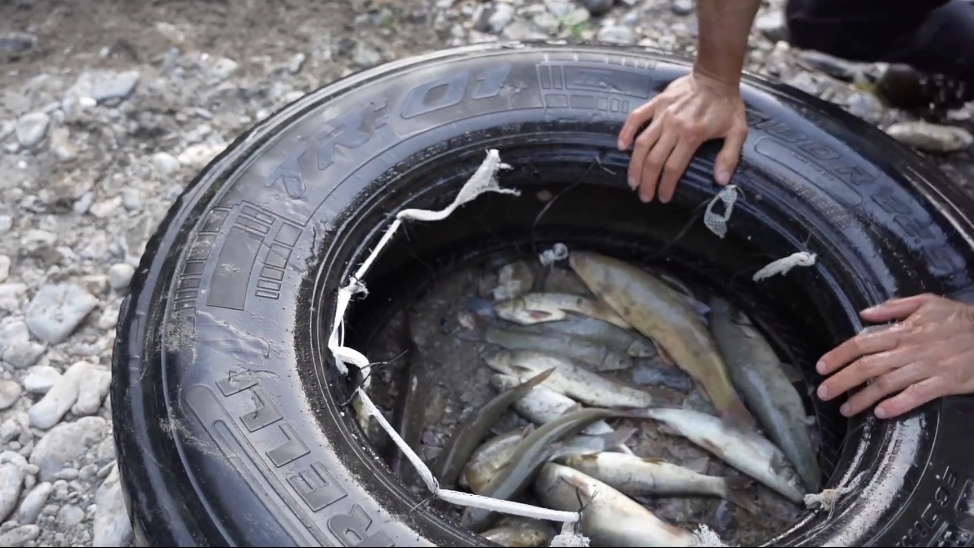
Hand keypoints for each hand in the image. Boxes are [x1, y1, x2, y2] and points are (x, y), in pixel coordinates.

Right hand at [617, 70, 747, 203]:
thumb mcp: (737, 131)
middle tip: (644, 196)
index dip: (666, 185)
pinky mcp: (655, 103)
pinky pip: (636, 118)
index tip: (662, 197)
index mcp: (692, 135)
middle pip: (654, 160)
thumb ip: (729, 157)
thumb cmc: (727, 105)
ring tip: (632, 181)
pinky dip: (627, 132)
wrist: (715, 76)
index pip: (673, 167)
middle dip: (647, 182)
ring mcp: (662, 114)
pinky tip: (621, 146)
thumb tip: (721, 181)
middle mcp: (673, 126)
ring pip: (642, 144)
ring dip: (635, 165)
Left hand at [816, 294, 973, 418]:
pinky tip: (880, 414)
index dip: (839, 355)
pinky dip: (897, 405)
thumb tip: (864, 314)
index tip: (821, 367)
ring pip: (887, 385)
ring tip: (845, 409)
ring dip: (862, 398)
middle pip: (868, 367)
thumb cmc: (961, 319)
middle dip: (841, 380)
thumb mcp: (928, 302)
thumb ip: (894, 307)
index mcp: (904, 330)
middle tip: (823, 393)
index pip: (862, 343)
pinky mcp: (944, 384)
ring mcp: (927, 368)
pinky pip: (916, 396)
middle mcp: (910, 350)